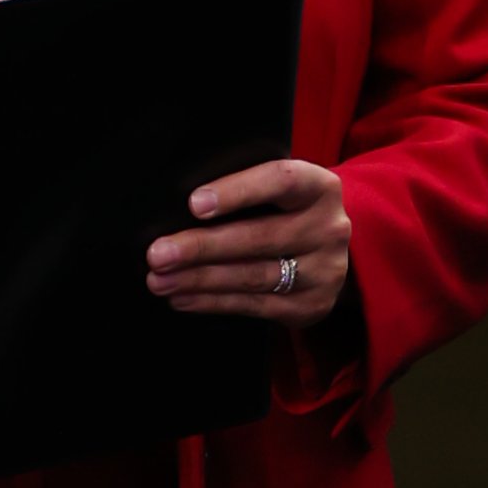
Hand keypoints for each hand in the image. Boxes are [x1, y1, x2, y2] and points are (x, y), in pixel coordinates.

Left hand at [146, 157, 351, 322]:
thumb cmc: (287, 212)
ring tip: (160, 280)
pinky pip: (254, 305)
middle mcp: (329, 228)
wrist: (329, 253)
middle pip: (260, 237)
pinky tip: (183, 297)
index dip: (238, 192)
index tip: (194, 204)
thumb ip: (247, 194)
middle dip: (202, 247)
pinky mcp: (312, 305)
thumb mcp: (280, 193)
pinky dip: (212, 302)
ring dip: (199, 280)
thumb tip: (182, 213)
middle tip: (158, 253)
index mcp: (320, 188)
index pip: (281, 181)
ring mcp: (324, 271)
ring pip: (253, 276)